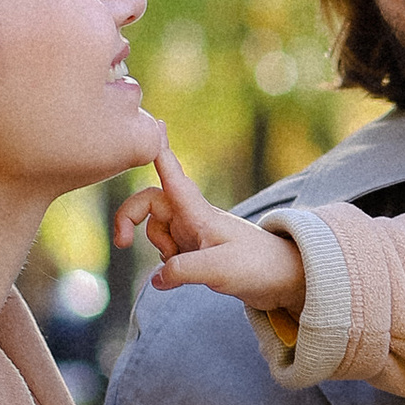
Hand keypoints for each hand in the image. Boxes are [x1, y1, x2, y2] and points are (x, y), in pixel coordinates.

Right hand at [114, 128, 305, 311]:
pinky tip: (180, 278)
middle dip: (129, 218)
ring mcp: (193, 234)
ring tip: (180, 268)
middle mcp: (192, 217)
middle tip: (122, 243)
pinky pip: (167, 252)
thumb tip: (156, 278)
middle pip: (148, 203)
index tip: (154, 123)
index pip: (171, 176)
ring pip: (155, 230)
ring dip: (157, 249)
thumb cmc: (257, 266)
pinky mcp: (196, 252)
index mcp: (198, 212)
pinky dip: (166, 266)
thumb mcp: (219, 269)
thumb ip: (182, 271)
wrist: (283, 280)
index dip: (159, 152)